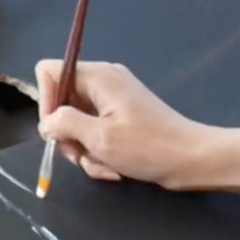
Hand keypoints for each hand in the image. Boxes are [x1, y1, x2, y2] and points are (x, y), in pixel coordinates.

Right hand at [35, 59, 213, 188]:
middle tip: (78, 154)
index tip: (55, 129)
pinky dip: (97, 152)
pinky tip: (113, 167)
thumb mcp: (99, 137)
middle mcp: (103, 82)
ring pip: (74, 123)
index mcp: (98, 76)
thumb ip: (63, 123)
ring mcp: (112, 101)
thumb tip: (47, 123)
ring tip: (103, 164)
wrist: (194, 160)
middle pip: (61, 102)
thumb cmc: (149, 146)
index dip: (44, 100)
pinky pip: (92, 132)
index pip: (49, 72)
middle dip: (65, 133)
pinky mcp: (120, 118)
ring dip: (82, 149)